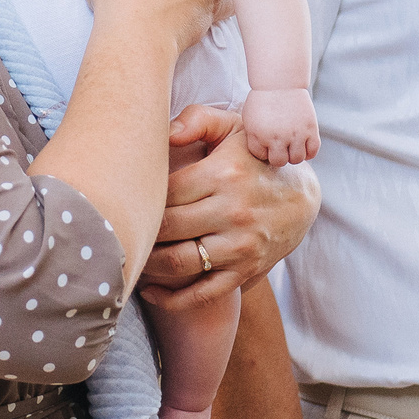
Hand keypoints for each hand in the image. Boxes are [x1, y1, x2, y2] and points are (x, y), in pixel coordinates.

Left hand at [139, 105, 317, 308]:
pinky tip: (150, 290)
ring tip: (131, 255)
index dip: (140, 196)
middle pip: (166, 228)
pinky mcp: (246, 271)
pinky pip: (202, 294)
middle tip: (116, 228)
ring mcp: (241, 246)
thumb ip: (197, 120)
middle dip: (137, 230)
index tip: (124, 196)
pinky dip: (172, 298)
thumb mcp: (233, 126)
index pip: (165, 191)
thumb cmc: (254, 157)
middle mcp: (234, 212)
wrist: (302, 197)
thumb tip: (165, 133)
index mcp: (223, 174)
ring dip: (147, 264)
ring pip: (178, 263)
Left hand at [240, 88, 319, 165]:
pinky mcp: (310, 129)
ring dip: (293, 155)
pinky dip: (308, 153)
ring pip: (297, 159)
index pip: (261, 157)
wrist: (280, 82)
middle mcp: (278, 137)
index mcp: (260, 135)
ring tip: (290, 146)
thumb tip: (263, 154)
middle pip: (279, 161)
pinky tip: (302, 146)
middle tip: (279, 146)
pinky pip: (312, 151)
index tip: (265, 142)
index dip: (263, 151)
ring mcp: (296, 134)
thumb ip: (254, 138)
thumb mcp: (249, 119)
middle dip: (278, 156)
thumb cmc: (262, 99)